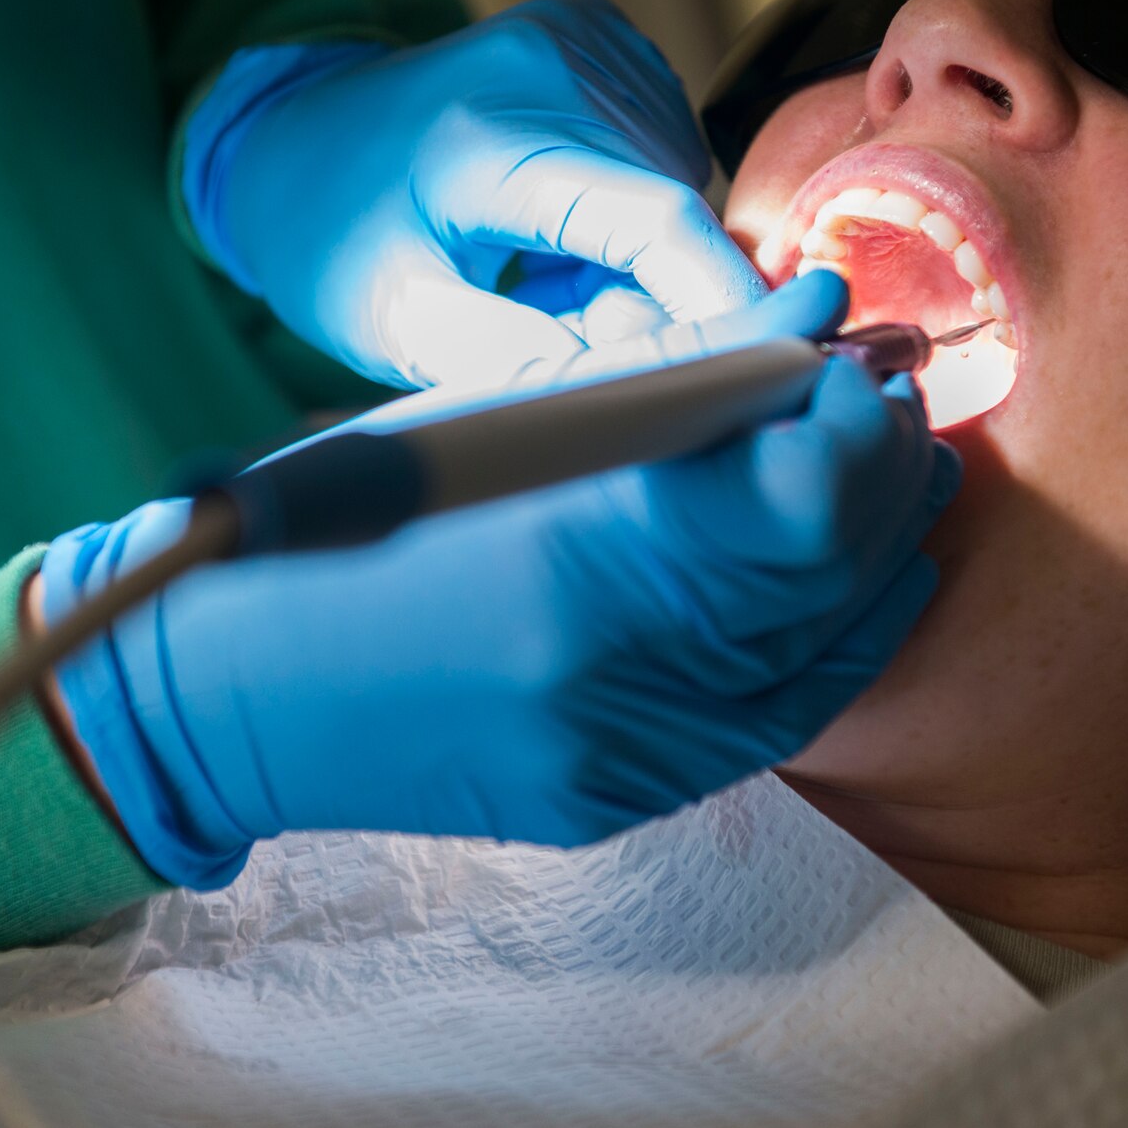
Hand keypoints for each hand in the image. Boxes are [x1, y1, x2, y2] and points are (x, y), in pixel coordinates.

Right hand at [39, 348, 959, 883]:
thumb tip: (795, 321)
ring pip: (811, 667)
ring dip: (873, 566)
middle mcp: (605, 686)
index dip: (844, 439)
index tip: (853, 371)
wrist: (230, 696)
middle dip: (877, 487)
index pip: (783, 514)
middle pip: (814, 588)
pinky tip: (846, 589)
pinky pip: (761, 728)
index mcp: (562, 570)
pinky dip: (823, 650)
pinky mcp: (610, 806)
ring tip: (897, 483)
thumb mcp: (488, 429)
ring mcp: (611, 764)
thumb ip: (660, 383)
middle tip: (891, 409)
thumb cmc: (331, 534)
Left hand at [206, 0, 764, 389]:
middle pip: (675, 206)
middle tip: (570, 327)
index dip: (720, 302)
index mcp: (494, 132)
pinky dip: (633, 199)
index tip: (765, 366)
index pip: (654, 220)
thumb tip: (634, 390)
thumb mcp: (398, 323)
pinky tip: (561, 216)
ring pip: (680, 180)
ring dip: (642, 248)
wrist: (289, 134)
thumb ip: (515, 361)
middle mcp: (550, 60)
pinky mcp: (597, 31)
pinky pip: (663, 141)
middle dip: (655, 291)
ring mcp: (578, 33)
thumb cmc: (330, 236)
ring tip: (546, 270)